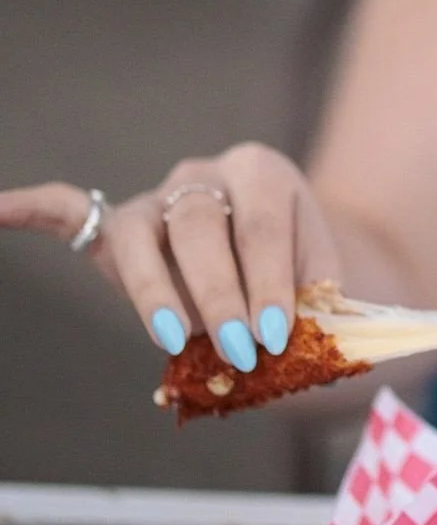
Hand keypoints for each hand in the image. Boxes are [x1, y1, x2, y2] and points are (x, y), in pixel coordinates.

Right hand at [0, 144, 340, 369]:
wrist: (282, 255)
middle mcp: (204, 174)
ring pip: (143, 233)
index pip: (261, 225)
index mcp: (263, 175)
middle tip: (240, 350)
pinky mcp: (117, 225)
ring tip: (176, 341)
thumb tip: (301, 348)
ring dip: (156, 292)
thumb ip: (308, 306)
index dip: (268, 282)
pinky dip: (31, 208)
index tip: (277, 334)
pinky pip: (67, 210)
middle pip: (201, 224)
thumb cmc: (297, 274)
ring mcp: (156, 198)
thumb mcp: (318, 283)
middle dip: (221, 294)